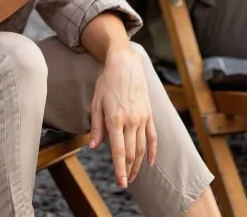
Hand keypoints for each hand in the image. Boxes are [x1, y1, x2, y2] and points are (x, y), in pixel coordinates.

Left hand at [89, 46, 156, 187]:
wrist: (125, 64)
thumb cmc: (107, 82)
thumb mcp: (96, 102)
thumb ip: (96, 126)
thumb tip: (93, 147)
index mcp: (115, 119)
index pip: (119, 151)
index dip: (120, 169)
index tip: (121, 183)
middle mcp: (131, 120)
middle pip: (131, 152)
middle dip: (128, 170)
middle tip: (124, 182)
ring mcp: (142, 117)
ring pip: (142, 147)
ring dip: (138, 164)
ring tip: (134, 175)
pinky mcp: (149, 114)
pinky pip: (153, 136)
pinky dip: (152, 151)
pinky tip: (150, 162)